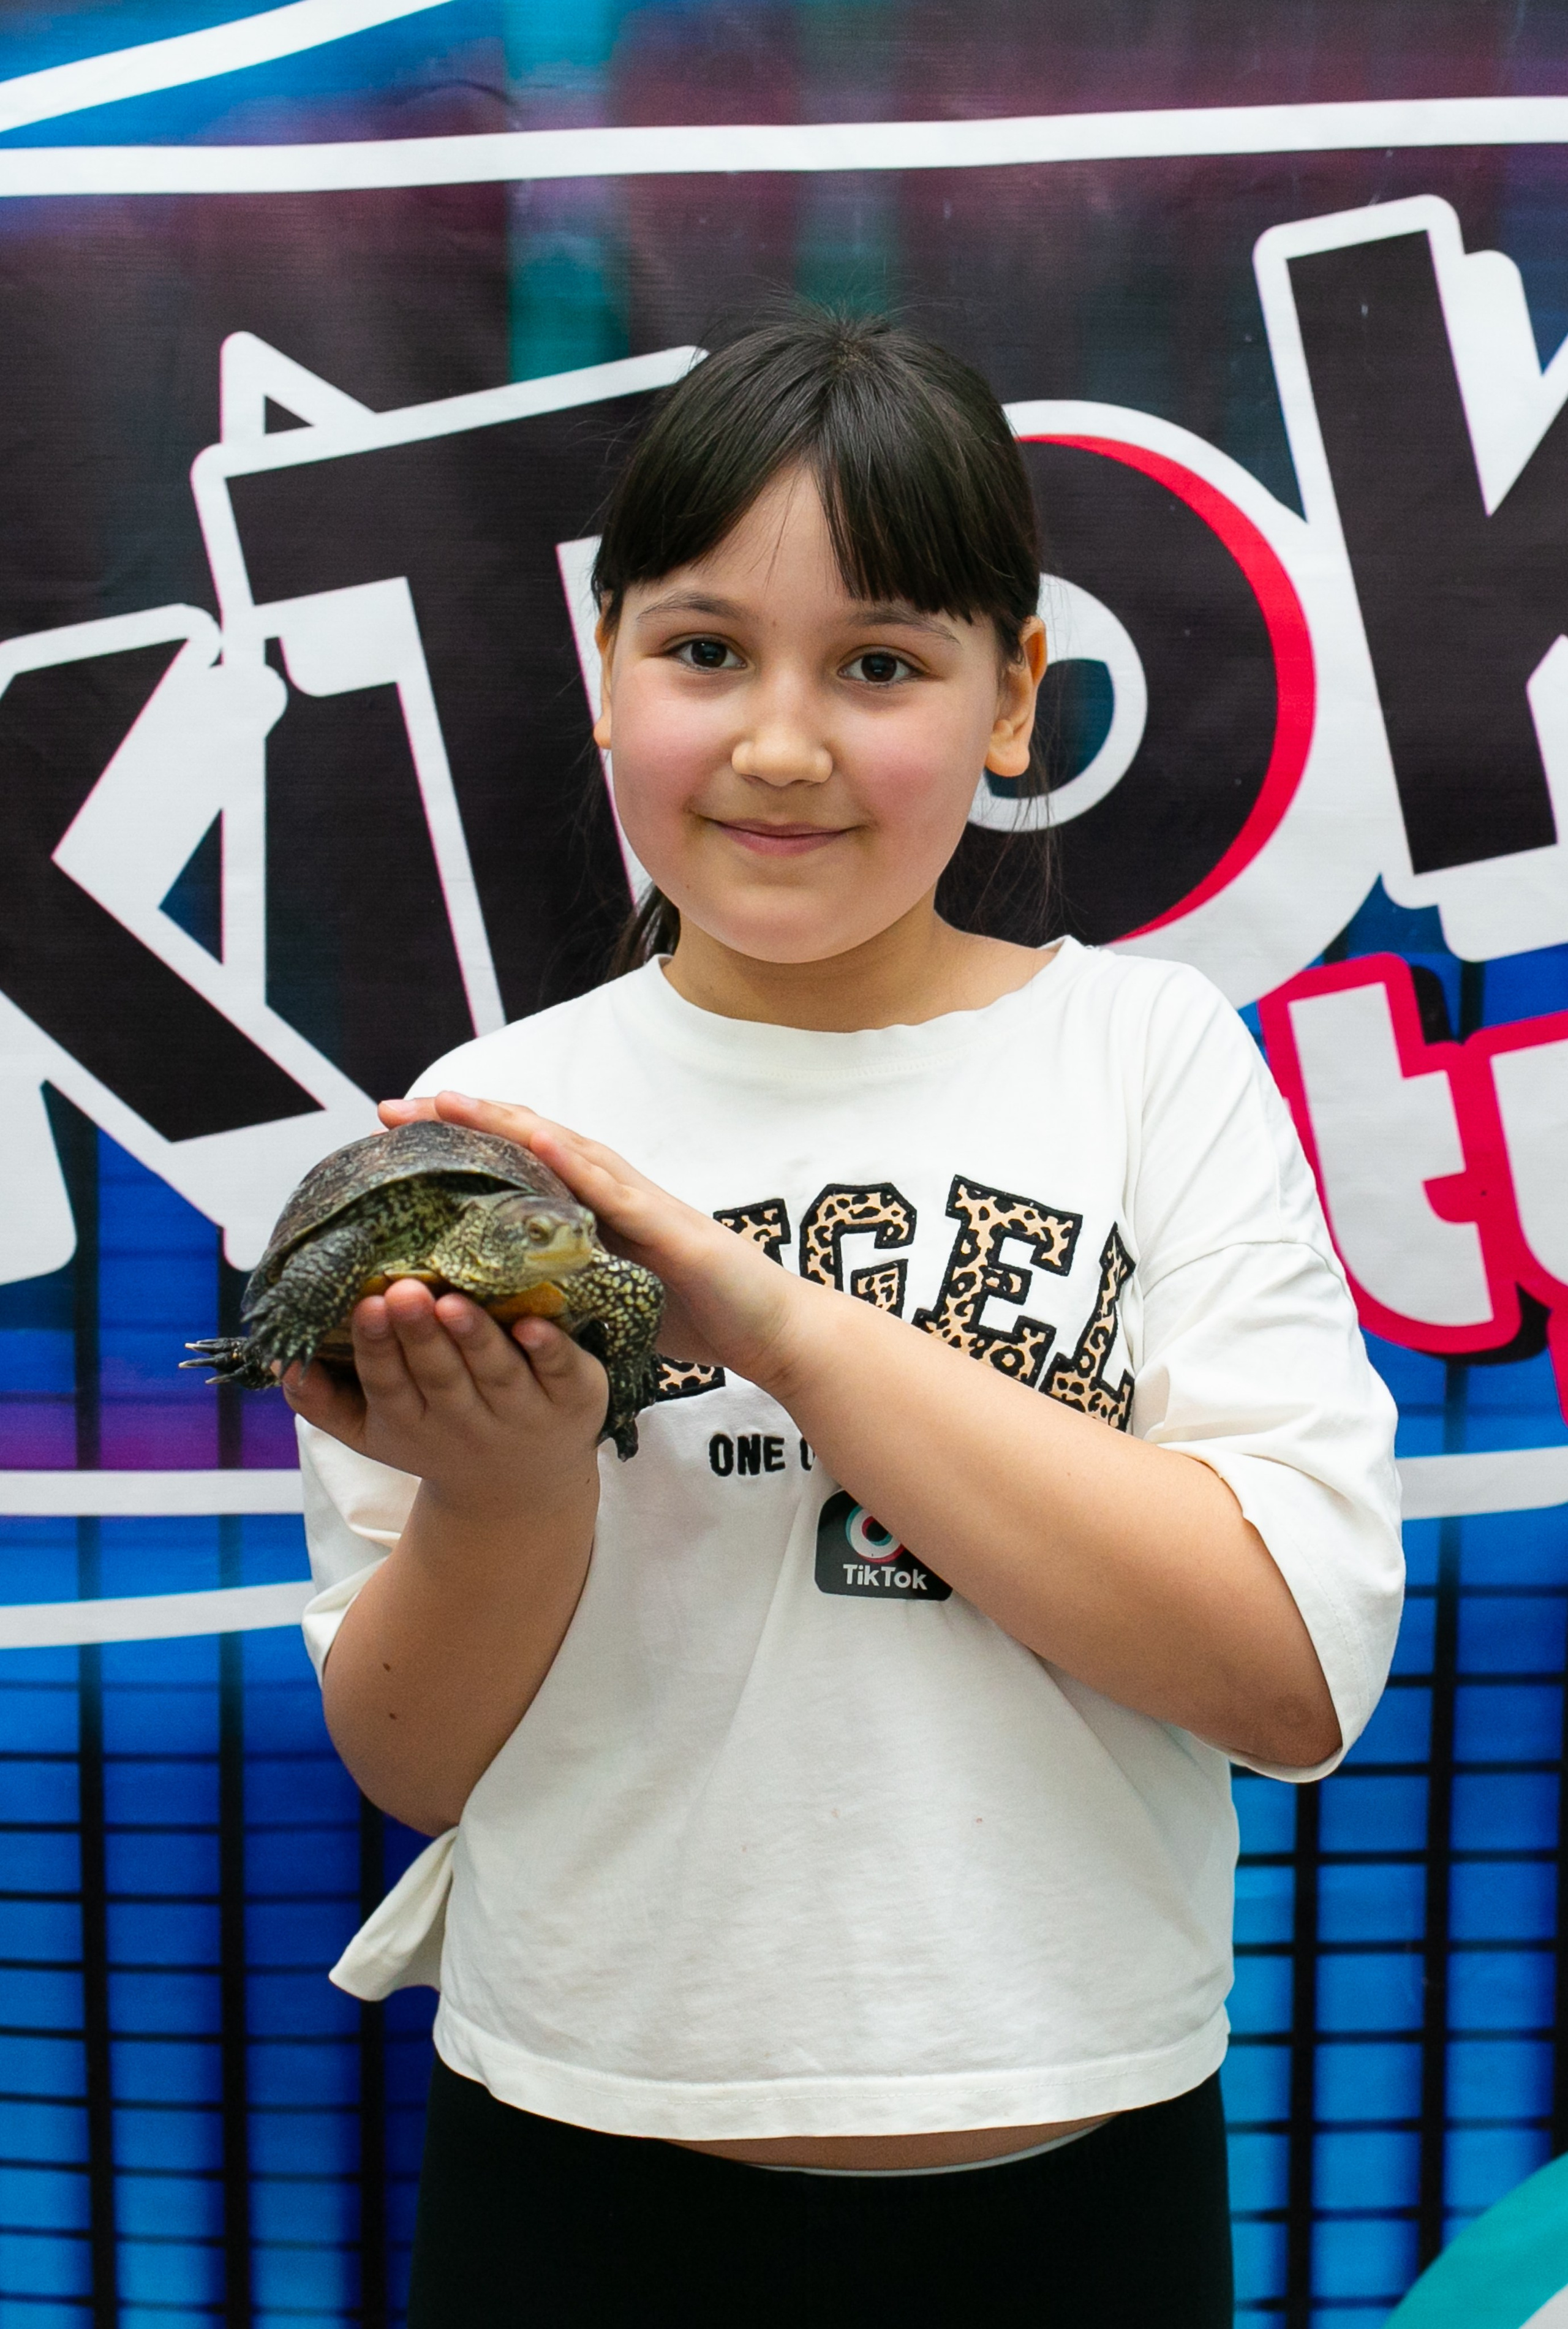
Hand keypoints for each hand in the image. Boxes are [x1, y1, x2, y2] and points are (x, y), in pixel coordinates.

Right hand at [282, 1275, 608, 1517]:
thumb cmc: (437, 1435)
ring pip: (495, 1373)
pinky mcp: (572, 1399)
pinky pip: (559, 1373)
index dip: (378, 1348)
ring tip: (454, 1302)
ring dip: (474, 1338)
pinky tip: (536, 1325)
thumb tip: (282, 1362)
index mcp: (412, 1422)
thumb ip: (323, 1402)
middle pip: (439, 1377)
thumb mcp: (374, 1433)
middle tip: (404, 1291)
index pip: (389, 1385)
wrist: (520, 1491)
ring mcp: (521, 1412)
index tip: (366, 1305)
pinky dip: (549, 1351)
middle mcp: (466, 1420)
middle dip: (419, 1336)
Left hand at [378, 1092, 808, 1385]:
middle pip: (526, 1143)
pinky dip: (575, 1163)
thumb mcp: (607, 1302)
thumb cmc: (696, 1315)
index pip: (514, 1164)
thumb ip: (560, 1288)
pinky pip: (616, 1190)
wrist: (770, 1331)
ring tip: (450, 1103)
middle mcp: (611, 1194)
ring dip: (506, 1124)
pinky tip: (538, 1141)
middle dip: (461, 1122)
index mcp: (592, 1211)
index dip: (457, 1146)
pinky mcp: (669, 1226)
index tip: (397, 1136)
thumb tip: (498, 1301)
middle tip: (392, 1109)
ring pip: (564, 1150)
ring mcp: (641, 1203)